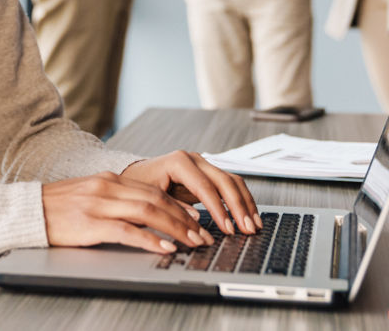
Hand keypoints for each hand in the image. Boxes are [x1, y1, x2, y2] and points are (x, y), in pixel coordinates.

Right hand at [41, 171, 212, 253]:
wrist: (27, 211)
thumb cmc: (57, 208)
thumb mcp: (89, 195)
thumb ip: (114, 199)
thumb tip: (143, 213)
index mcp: (109, 180)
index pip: (153, 190)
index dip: (178, 205)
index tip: (196, 218)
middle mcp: (107, 187)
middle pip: (156, 200)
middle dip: (184, 219)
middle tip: (202, 234)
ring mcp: (99, 204)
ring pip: (148, 212)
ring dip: (175, 228)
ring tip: (192, 242)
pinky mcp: (90, 223)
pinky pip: (127, 231)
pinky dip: (150, 239)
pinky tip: (164, 247)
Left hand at [122, 150, 260, 236]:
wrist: (135, 175)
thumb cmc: (139, 186)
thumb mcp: (150, 198)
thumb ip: (173, 208)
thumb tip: (197, 222)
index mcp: (179, 162)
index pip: (205, 186)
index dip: (219, 208)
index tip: (228, 228)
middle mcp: (194, 160)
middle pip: (224, 181)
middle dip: (238, 207)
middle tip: (246, 229)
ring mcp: (203, 165)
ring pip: (232, 181)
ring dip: (245, 204)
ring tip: (253, 225)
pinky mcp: (208, 174)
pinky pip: (230, 185)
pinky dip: (241, 200)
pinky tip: (248, 216)